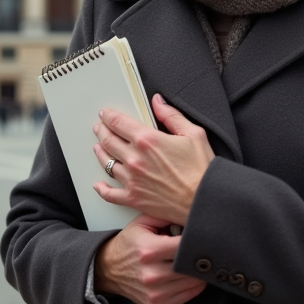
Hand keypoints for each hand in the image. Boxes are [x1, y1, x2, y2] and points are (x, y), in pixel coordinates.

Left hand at [92, 94, 214, 225]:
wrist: (205, 201)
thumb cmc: (203, 170)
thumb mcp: (194, 134)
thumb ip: (172, 116)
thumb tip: (157, 102)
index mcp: (148, 140)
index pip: (119, 123)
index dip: (108, 116)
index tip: (105, 114)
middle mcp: (135, 159)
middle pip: (109, 141)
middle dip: (102, 132)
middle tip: (99, 128)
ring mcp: (132, 180)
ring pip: (107, 164)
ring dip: (100, 153)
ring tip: (98, 148)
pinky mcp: (134, 199)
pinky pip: (110, 194)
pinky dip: (101, 189)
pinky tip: (98, 185)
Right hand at [94, 213, 205, 303]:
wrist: (109, 269)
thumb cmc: (129, 244)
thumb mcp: (142, 223)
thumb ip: (166, 215)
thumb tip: (190, 216)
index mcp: (148, 250)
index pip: (184, 246)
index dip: (196, 240)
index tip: (201, 237)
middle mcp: (151, 274)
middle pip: (191, 266)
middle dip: (199, 256)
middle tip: (202, 249)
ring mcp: (155, 293)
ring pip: (193, 282)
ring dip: (197, 271)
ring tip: (193, 261)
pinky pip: (188, 296)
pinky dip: (193, 285)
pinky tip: (188, 275)